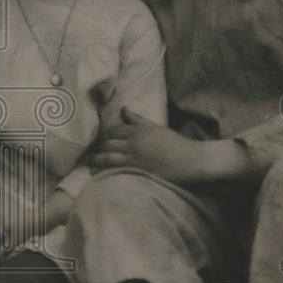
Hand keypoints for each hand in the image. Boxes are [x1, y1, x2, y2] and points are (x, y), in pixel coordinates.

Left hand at [88, 107, 205, 184]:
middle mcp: (134, 142)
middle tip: (89, 152)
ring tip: (89, 162)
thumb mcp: (156, 128)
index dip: (103, 136)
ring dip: (95, 159)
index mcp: (139, 130)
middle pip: (107, 143)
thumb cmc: (176, 144)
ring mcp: (135, 157)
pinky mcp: (137, 171)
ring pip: (107, 157)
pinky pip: (115, 170)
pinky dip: (104, 170)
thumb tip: (123, 109)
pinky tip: (97, 172)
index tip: (98, 141)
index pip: (113, 131)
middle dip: (97, 148)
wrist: (193, 160)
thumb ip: (138, 120)